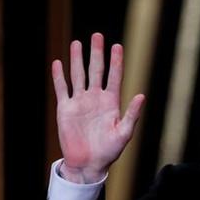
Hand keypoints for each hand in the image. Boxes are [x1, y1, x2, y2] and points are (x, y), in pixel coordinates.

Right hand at [51, 32, 144, 182]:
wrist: (88, 163)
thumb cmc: (109, 151)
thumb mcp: (124, 133)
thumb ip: (131, 114)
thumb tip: (141, 96)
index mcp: (111, 103)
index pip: (114, 77)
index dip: (116, 62)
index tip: (117, 46)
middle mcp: (96, 99)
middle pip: (96, 70)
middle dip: (97, 53)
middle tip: (97, 35)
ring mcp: (80, 102)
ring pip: (78, 75)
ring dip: (77, 59)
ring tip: (77, 43)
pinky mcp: (66, 108)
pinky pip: (62, 88)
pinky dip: (59, 76)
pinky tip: (58, 63)